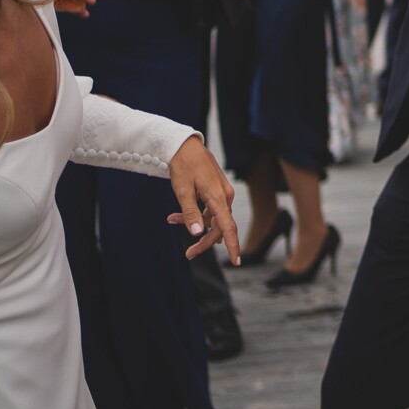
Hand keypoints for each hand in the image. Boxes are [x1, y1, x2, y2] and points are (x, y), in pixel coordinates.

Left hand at [163, 137, 242, 263]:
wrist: (185, 145)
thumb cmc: (183, 166)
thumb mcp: (182, 191)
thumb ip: (190, 213)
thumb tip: (198, 234)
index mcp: (218, 197)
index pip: (228, 226)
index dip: (233, 245)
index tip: (236, 262)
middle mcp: (225, 196)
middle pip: (219, 226)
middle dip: (204, 240)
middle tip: (188, 254)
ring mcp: (222, 193)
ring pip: (213, 218)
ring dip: (196, 224)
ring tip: (172, 220)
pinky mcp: (216, 190)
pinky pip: (209, 209)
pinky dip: (196, 214)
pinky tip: (177, 215)